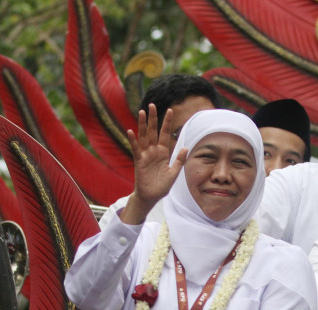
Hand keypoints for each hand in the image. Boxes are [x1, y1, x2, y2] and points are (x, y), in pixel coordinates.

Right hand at [124, 105, 188, 222]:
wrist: (151, 197)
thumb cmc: (161, 186)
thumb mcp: (173, 173)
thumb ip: (179, 160)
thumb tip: (186, 148)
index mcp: (163, 152)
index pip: (165, 134)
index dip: (167, 123)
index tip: (170, 110)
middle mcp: (153, 151)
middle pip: (153, 131)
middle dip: (153, 118)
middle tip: (151, 105)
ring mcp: (145, 155)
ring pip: (144, 137)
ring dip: (142, 124)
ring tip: (141, 112)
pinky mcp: (139, 161)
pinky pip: (135, 149)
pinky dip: (133, 140)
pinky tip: (130, 131)